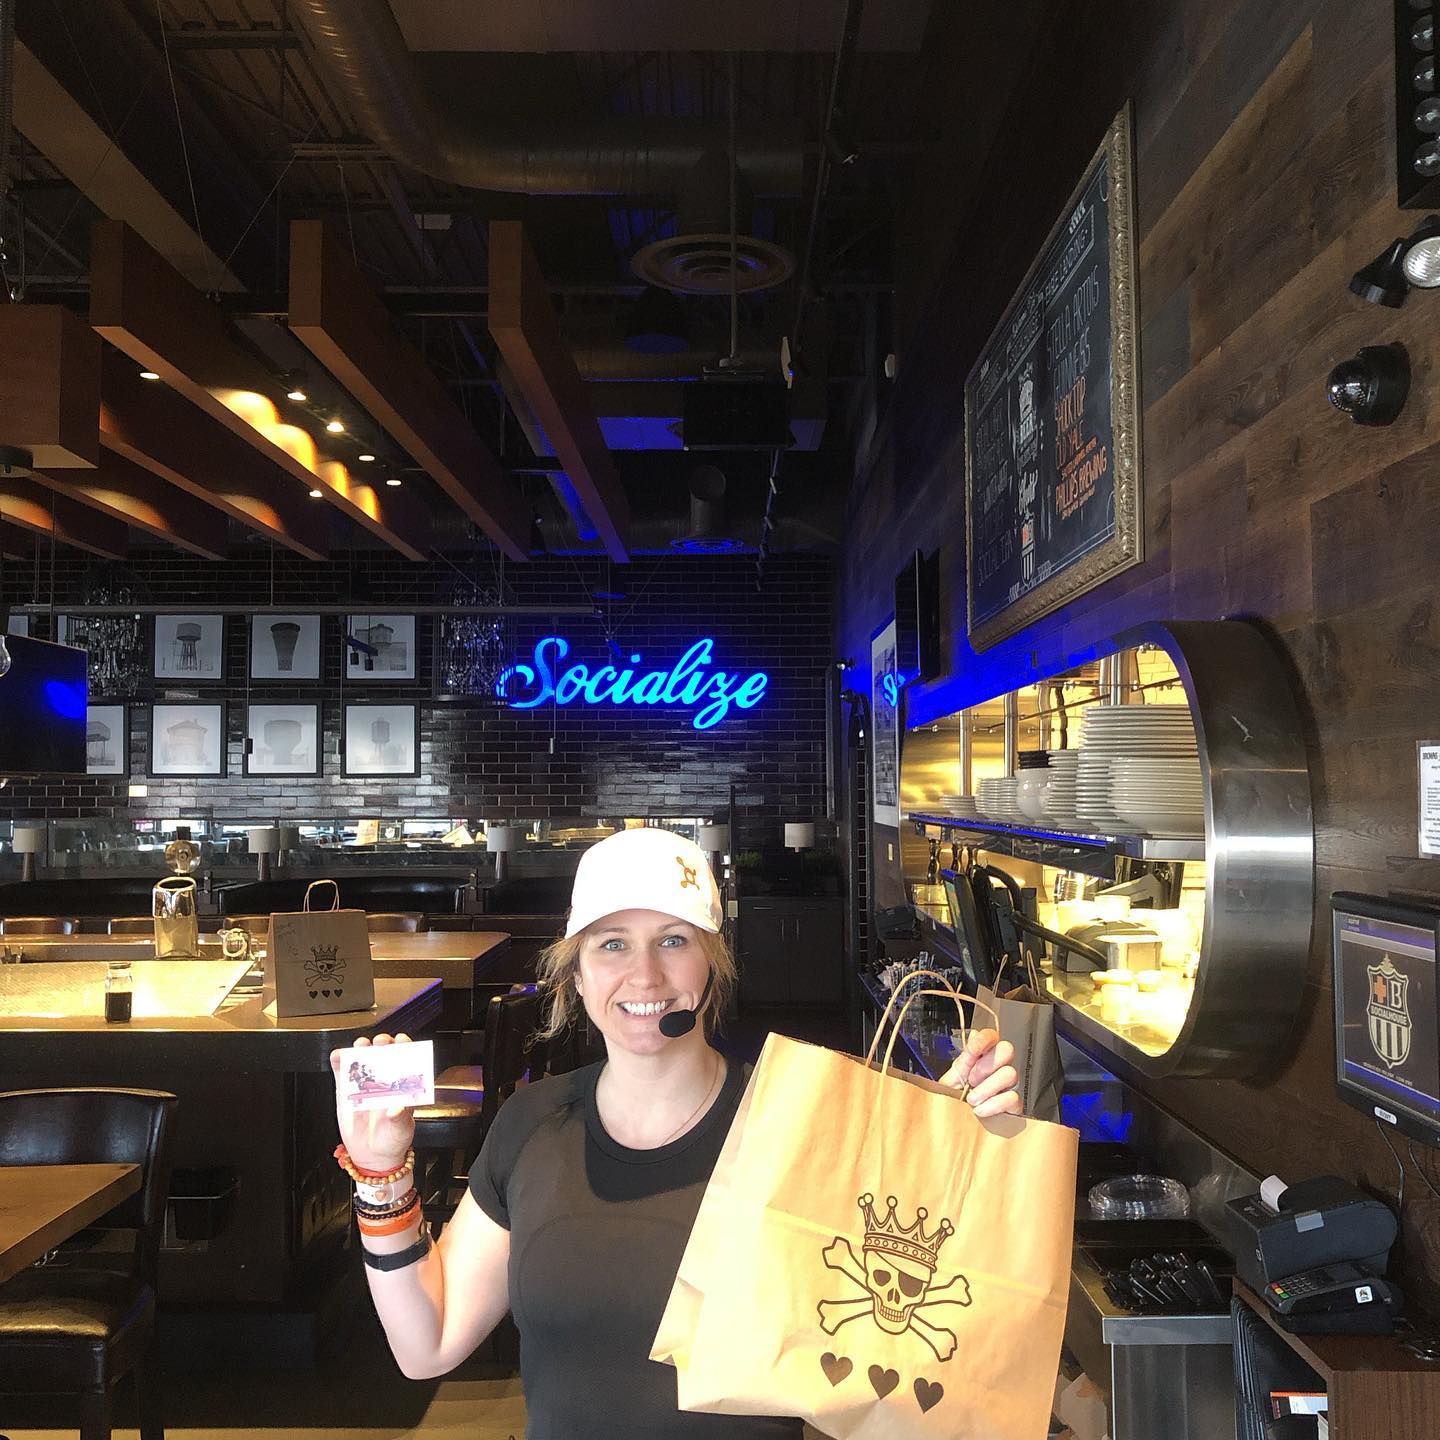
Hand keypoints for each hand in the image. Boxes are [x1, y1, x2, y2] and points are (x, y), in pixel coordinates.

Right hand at [330, 1032, 418, 1171]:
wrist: (372, 1156)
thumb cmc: (393, 1140)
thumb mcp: (402, 1130)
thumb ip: (400, 1118)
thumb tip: (398, 1108)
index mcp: (402, 1086)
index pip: (406, 1061)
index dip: (404, 1047)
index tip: (401, 1040)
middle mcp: (384, 1082)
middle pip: (383, 1056)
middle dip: (382, 1045)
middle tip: (380, 1042)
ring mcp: (364, 1086)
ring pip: (362, 1061)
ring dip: (361, 1049)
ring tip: (360, 1045)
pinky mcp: (346, 1093)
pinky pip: (342, 1075)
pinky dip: (339, 1063)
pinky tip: (339, 1055)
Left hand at [939, 1028, 1022, 1118]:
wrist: (957, 1119)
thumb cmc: (956, 1095)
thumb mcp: (954, 1074)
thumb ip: (965, 1056)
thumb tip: (974, 1034)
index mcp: (982, 1055)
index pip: (992, 1036)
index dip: (984, 1039)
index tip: (973, 1051)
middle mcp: (999, 1065)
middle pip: (1007, 1050)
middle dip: (986, 1065)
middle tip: (971, 1080)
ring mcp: (1009, 1084)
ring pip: (1010, 1074)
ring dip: (987, 1088)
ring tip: (972, 1099)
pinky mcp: (1014, 1103)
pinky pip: (1013, 1098)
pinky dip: (993, 1105)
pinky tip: (980, 1110)